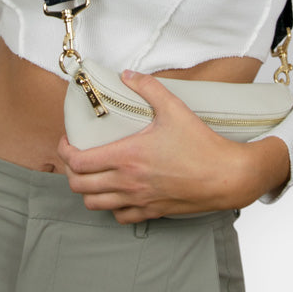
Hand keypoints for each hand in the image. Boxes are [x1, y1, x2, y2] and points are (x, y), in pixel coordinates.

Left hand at [58, 69, 286, 223]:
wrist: (227, 177)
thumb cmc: (201, 144)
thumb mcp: (174, 108)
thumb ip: (148, 88)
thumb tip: (128, 74)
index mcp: (127, 157)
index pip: (77, 162)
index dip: (65, 151)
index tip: (69, 141)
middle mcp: (128, 182)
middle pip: (79, 186)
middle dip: (70, 171)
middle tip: (77, 157)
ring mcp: (138, 200)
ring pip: (94, 204)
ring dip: (88, 190)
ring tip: (93, 175)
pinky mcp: (151, 212)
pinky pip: (119, 216)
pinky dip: (111, 206)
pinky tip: (118, 192)